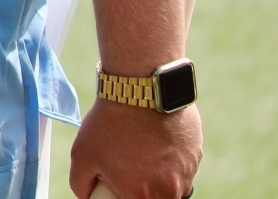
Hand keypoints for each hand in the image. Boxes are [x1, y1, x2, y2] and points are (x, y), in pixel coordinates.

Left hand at [70, 101, 200, 198]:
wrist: (141, 90)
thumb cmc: (109, 123)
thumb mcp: (81, 154)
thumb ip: (81, 183)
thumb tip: (87, 195)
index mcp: (143, 196)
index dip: (122, 195)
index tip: (118, 185)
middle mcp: (171, 190)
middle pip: (157, 198)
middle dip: (141, 188)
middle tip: (128, 169)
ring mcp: (188, 173)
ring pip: (172, 186)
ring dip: (159, 176)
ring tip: (140, 151)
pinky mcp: (197, 155)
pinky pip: (183, 167)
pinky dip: (170, 160)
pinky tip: (155, 141)